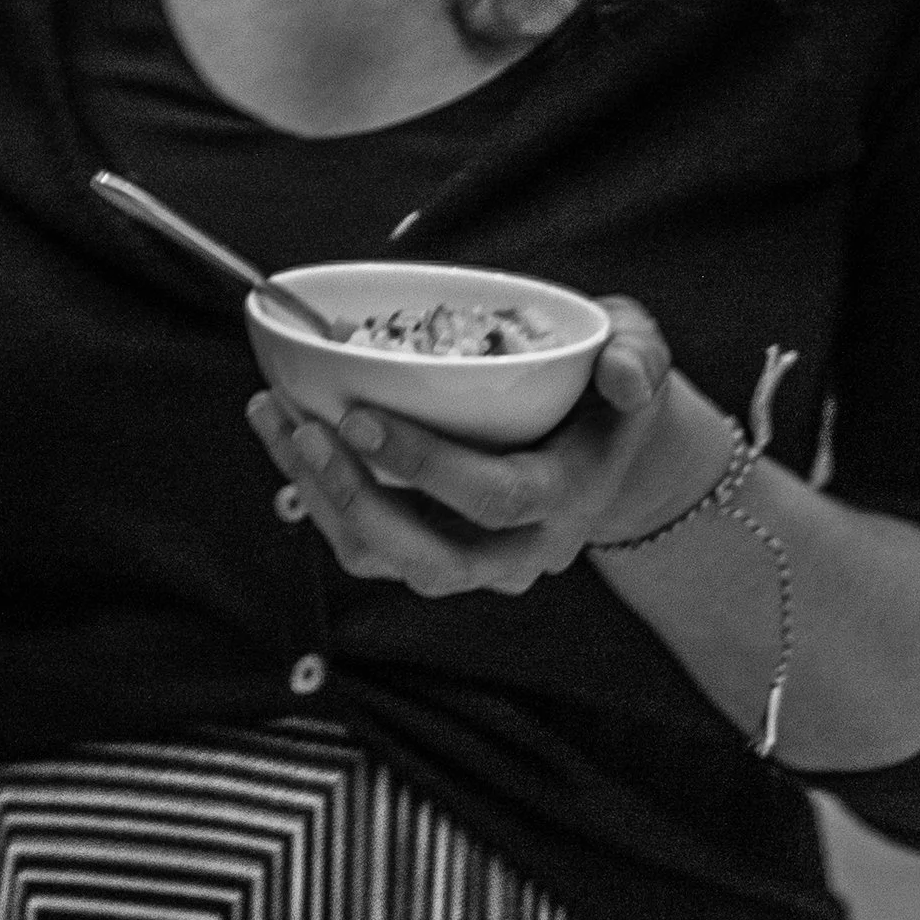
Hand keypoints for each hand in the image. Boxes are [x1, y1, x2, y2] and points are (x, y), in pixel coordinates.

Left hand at [245, 300, 695, 600]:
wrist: (606, 450)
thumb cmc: (609, 391)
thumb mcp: (641, 354)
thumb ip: (638, 356)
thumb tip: (622, 375)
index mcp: (566, 499)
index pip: (493, 498)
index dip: (424, 464)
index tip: (361, 415)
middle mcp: (518, 550)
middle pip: (428, 558)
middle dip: (357, 497)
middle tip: (307, 428)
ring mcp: (471, 565)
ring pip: (382, 559)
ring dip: (321, 498)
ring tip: (278, 421)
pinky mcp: (429, 556)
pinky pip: (362, 547)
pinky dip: (316, 496)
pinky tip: (282, 433)